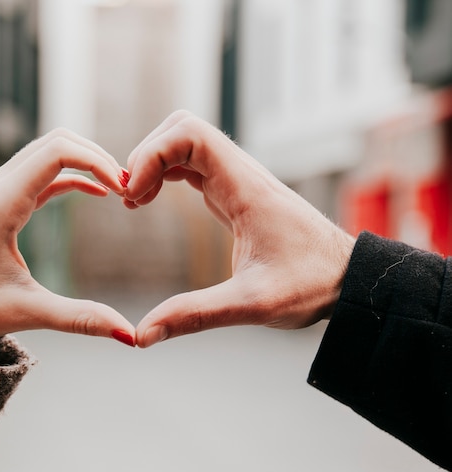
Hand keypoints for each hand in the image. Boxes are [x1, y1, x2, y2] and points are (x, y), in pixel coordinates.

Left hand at [0, 129, 135, 346]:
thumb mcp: (26, 313)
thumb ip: (80, 319)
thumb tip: (130, 335)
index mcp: (0, 203)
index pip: (57, 152)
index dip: (97, 161)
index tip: (125, 189)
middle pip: (55, 141)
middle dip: (97, 156)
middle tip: (130, 186)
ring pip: (47, 153)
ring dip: (85, 162)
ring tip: (119, 188)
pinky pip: (41, 175)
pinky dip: (71, 176)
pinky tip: (95, 192)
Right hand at [124, 110, 355, 347]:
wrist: (348, 280)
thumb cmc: (312, 286)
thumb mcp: (252, 305)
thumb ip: (195, 316)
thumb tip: (142, 335)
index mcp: (245, 188)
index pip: (189, 134)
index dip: (152, 155)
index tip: (133, 196)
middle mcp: (241, 176)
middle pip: (181, 130)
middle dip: (147, 154)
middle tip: (130, 198)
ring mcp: (239, 183)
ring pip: (186, 145)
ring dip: (154, 163)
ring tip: (134, 201)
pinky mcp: (236, 197)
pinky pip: (194, 167)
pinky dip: (166, 175)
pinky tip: (152, 202)